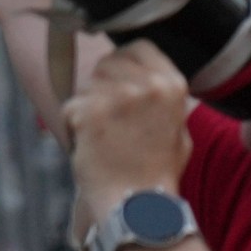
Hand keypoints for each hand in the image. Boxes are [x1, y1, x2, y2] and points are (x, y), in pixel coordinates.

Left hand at [64, 42, 189, 221]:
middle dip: (104, 82)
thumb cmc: (159, 171)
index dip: (126, 61)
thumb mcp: (179, 128)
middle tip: (111, 113)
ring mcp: (116, 97)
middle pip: (109, 61)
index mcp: (172, 85)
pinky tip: (90, 143)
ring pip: (87, 83)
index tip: (123, 80)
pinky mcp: (89, 112)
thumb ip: (163, 98)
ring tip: (103, 132)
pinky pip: (71, 105)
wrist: (138, 202)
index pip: (139, 47)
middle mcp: (146, 85)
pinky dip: (75, 124)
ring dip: (89, 103)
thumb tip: (146, 79)